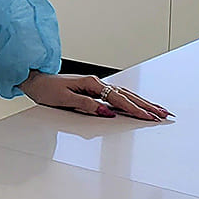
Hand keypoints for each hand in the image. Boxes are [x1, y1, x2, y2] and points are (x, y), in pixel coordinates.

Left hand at [19, 72, 171, 120]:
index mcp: (91, 84)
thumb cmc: (46, 90)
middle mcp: (96, 83)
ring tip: (158, 110)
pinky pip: (117, 95)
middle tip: (164, 114)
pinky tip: (138, 105)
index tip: (148, 117)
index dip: (135, 109)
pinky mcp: (93, 89)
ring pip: (125, 94)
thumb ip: (87, 105)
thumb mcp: (64, 99)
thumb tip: (108, 112)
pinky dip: (130, 100)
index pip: (118, 99)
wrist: (35, 81)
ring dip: (142, 102)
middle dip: (146, 105)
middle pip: (127, 95)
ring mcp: (96, 85)